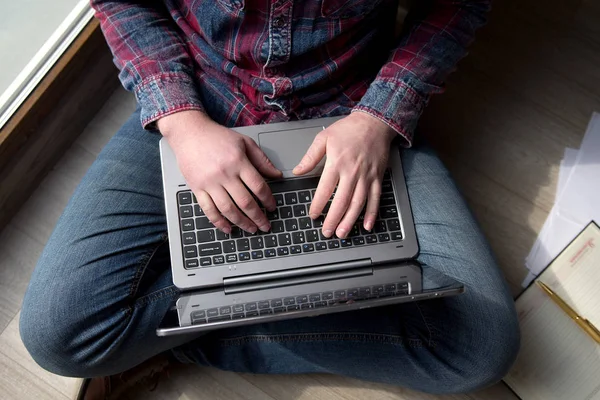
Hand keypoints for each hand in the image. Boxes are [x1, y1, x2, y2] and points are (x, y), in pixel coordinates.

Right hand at [158, 111, 281, 233]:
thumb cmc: (217, 137)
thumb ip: (262, 160)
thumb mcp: (244, 142)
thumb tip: (277, 175)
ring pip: (228, 209)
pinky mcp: (197, 188)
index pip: (258, 186)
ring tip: (251, 229)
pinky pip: (208, 210)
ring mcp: (209, 182)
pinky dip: (219, 222)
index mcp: (238, 161)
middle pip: (245, 202)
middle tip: (265, 226)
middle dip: (258, 217)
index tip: (272, 207)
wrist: (189, 133)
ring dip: (241, 223)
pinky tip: (228, 229)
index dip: (268, 200)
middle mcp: (224, 173)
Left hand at [293, 112, 396, 238]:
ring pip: (358, 203)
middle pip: (342, 201)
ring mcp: (367, 176)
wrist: (375, 122)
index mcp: (337, 163)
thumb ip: (310, 157)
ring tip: (342, 233)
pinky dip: (372, 214)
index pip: (325, 189)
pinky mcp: (377, 178)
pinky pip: (375, 199)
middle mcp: (352, 172)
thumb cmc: (349, 129)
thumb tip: (297, 171)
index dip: (318, 205)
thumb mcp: (324, 138)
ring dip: (350, 221)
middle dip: (333, 219)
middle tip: (326, 232)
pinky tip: (367, 226)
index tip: (312, 215)